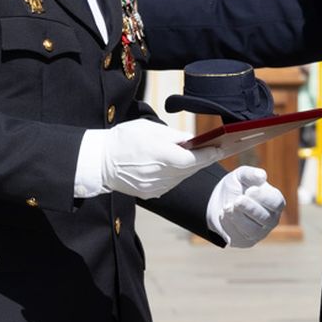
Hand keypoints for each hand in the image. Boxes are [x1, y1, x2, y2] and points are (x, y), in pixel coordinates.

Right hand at [97, 121, 222, 198]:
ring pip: (182, 177)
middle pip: (191, 169)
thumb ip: (173, 136)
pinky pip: (171, 183)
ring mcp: (156, 187)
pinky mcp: (151, 193)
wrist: (100, 162)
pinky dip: (177, 174)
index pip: (193, 158)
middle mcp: (161, 174)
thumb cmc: (123, 140)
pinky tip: (177, 165)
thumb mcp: (149, 128)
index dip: (210, 154)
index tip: (221, 148)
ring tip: (200, 155)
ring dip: (191, 166)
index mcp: (161, 155)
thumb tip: (192, 140)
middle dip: (205, 159)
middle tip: (220, 149)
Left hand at [206, 166, 285, 246]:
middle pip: (265, 219)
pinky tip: (223, 214)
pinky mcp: (245, 242)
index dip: (264, 198)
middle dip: (250, 209)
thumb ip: (250, 174)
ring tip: (227, 206)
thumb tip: (262, 176)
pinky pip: (238, 237)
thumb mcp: (240, 175)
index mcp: (274, 202)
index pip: (277, 203)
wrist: (220, 201)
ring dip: (238, 218)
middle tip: (237, 200)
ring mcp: (259, 233)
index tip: (250, 190)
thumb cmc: (237, 187)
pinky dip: (229, 225)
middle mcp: (270, 220)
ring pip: (252, 231)